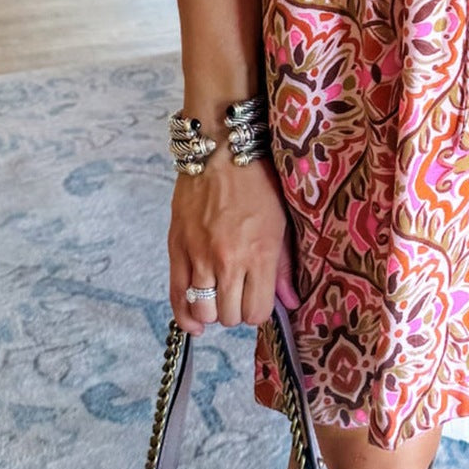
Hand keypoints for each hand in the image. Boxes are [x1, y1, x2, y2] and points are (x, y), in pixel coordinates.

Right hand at [168, 153, 299, 336]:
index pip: (257, 313)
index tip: (259, 296)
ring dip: (213, 309)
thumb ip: (285, 266)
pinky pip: (176, 296)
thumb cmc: (258, 180)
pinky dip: (185, 314)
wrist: (221, 149)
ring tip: (220, 294)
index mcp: (259, 253)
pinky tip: (196, 320)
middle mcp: (228, 261)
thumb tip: (291, 303)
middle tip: (240, 291)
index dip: (259, 310)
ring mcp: (198, 256)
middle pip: (229, 316)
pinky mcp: (176, 248)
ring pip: (203, 311)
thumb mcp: (281, 220)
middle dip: (237, 310)